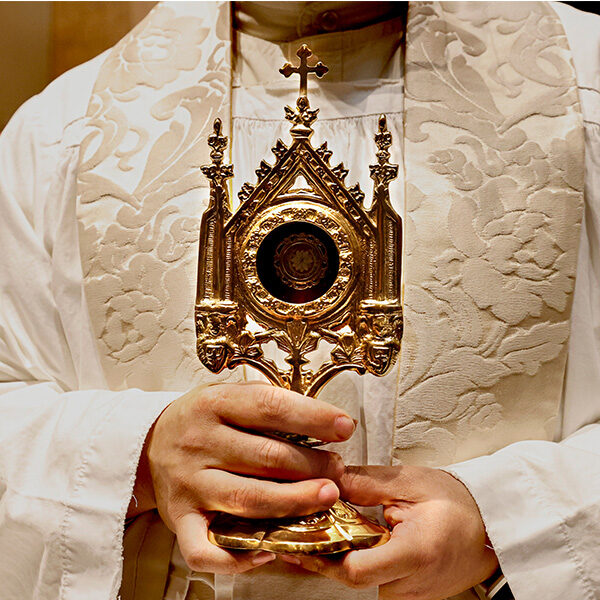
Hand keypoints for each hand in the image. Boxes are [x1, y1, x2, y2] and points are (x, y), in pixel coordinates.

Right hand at [130, 382, 354, 574]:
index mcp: (214, 404)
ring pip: (248, 499)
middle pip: (265, 456)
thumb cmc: (200, 419)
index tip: (345, 426)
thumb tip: (320, 418)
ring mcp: (190, 484)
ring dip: (293, 501)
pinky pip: (203, 549)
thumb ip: (264, 402)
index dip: (312, 417)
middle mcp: (200, 443)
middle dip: (312, 465)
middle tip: (339, 470)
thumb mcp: (226, 394)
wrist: (147, 443)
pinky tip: (268, 552)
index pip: (269, 406)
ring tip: (327, 497)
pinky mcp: (179, 519)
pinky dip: (236, 558)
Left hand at [282, 465, 497, 599]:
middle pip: (351, 577)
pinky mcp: (408, 595)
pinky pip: (373, 580)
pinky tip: (348, 538)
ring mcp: (410, 595)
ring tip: (322, 526)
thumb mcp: (410, 482)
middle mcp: (412, 584)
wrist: (491, 528)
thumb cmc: (458, 503)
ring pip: (360, 581)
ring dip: (339, 555)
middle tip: (301, 524)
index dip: (323, 555)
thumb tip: (328, 479)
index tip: (301, 536)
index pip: (355, 570)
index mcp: (415, 553)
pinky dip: (357, 559)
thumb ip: (366, 482)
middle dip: (324, 551)